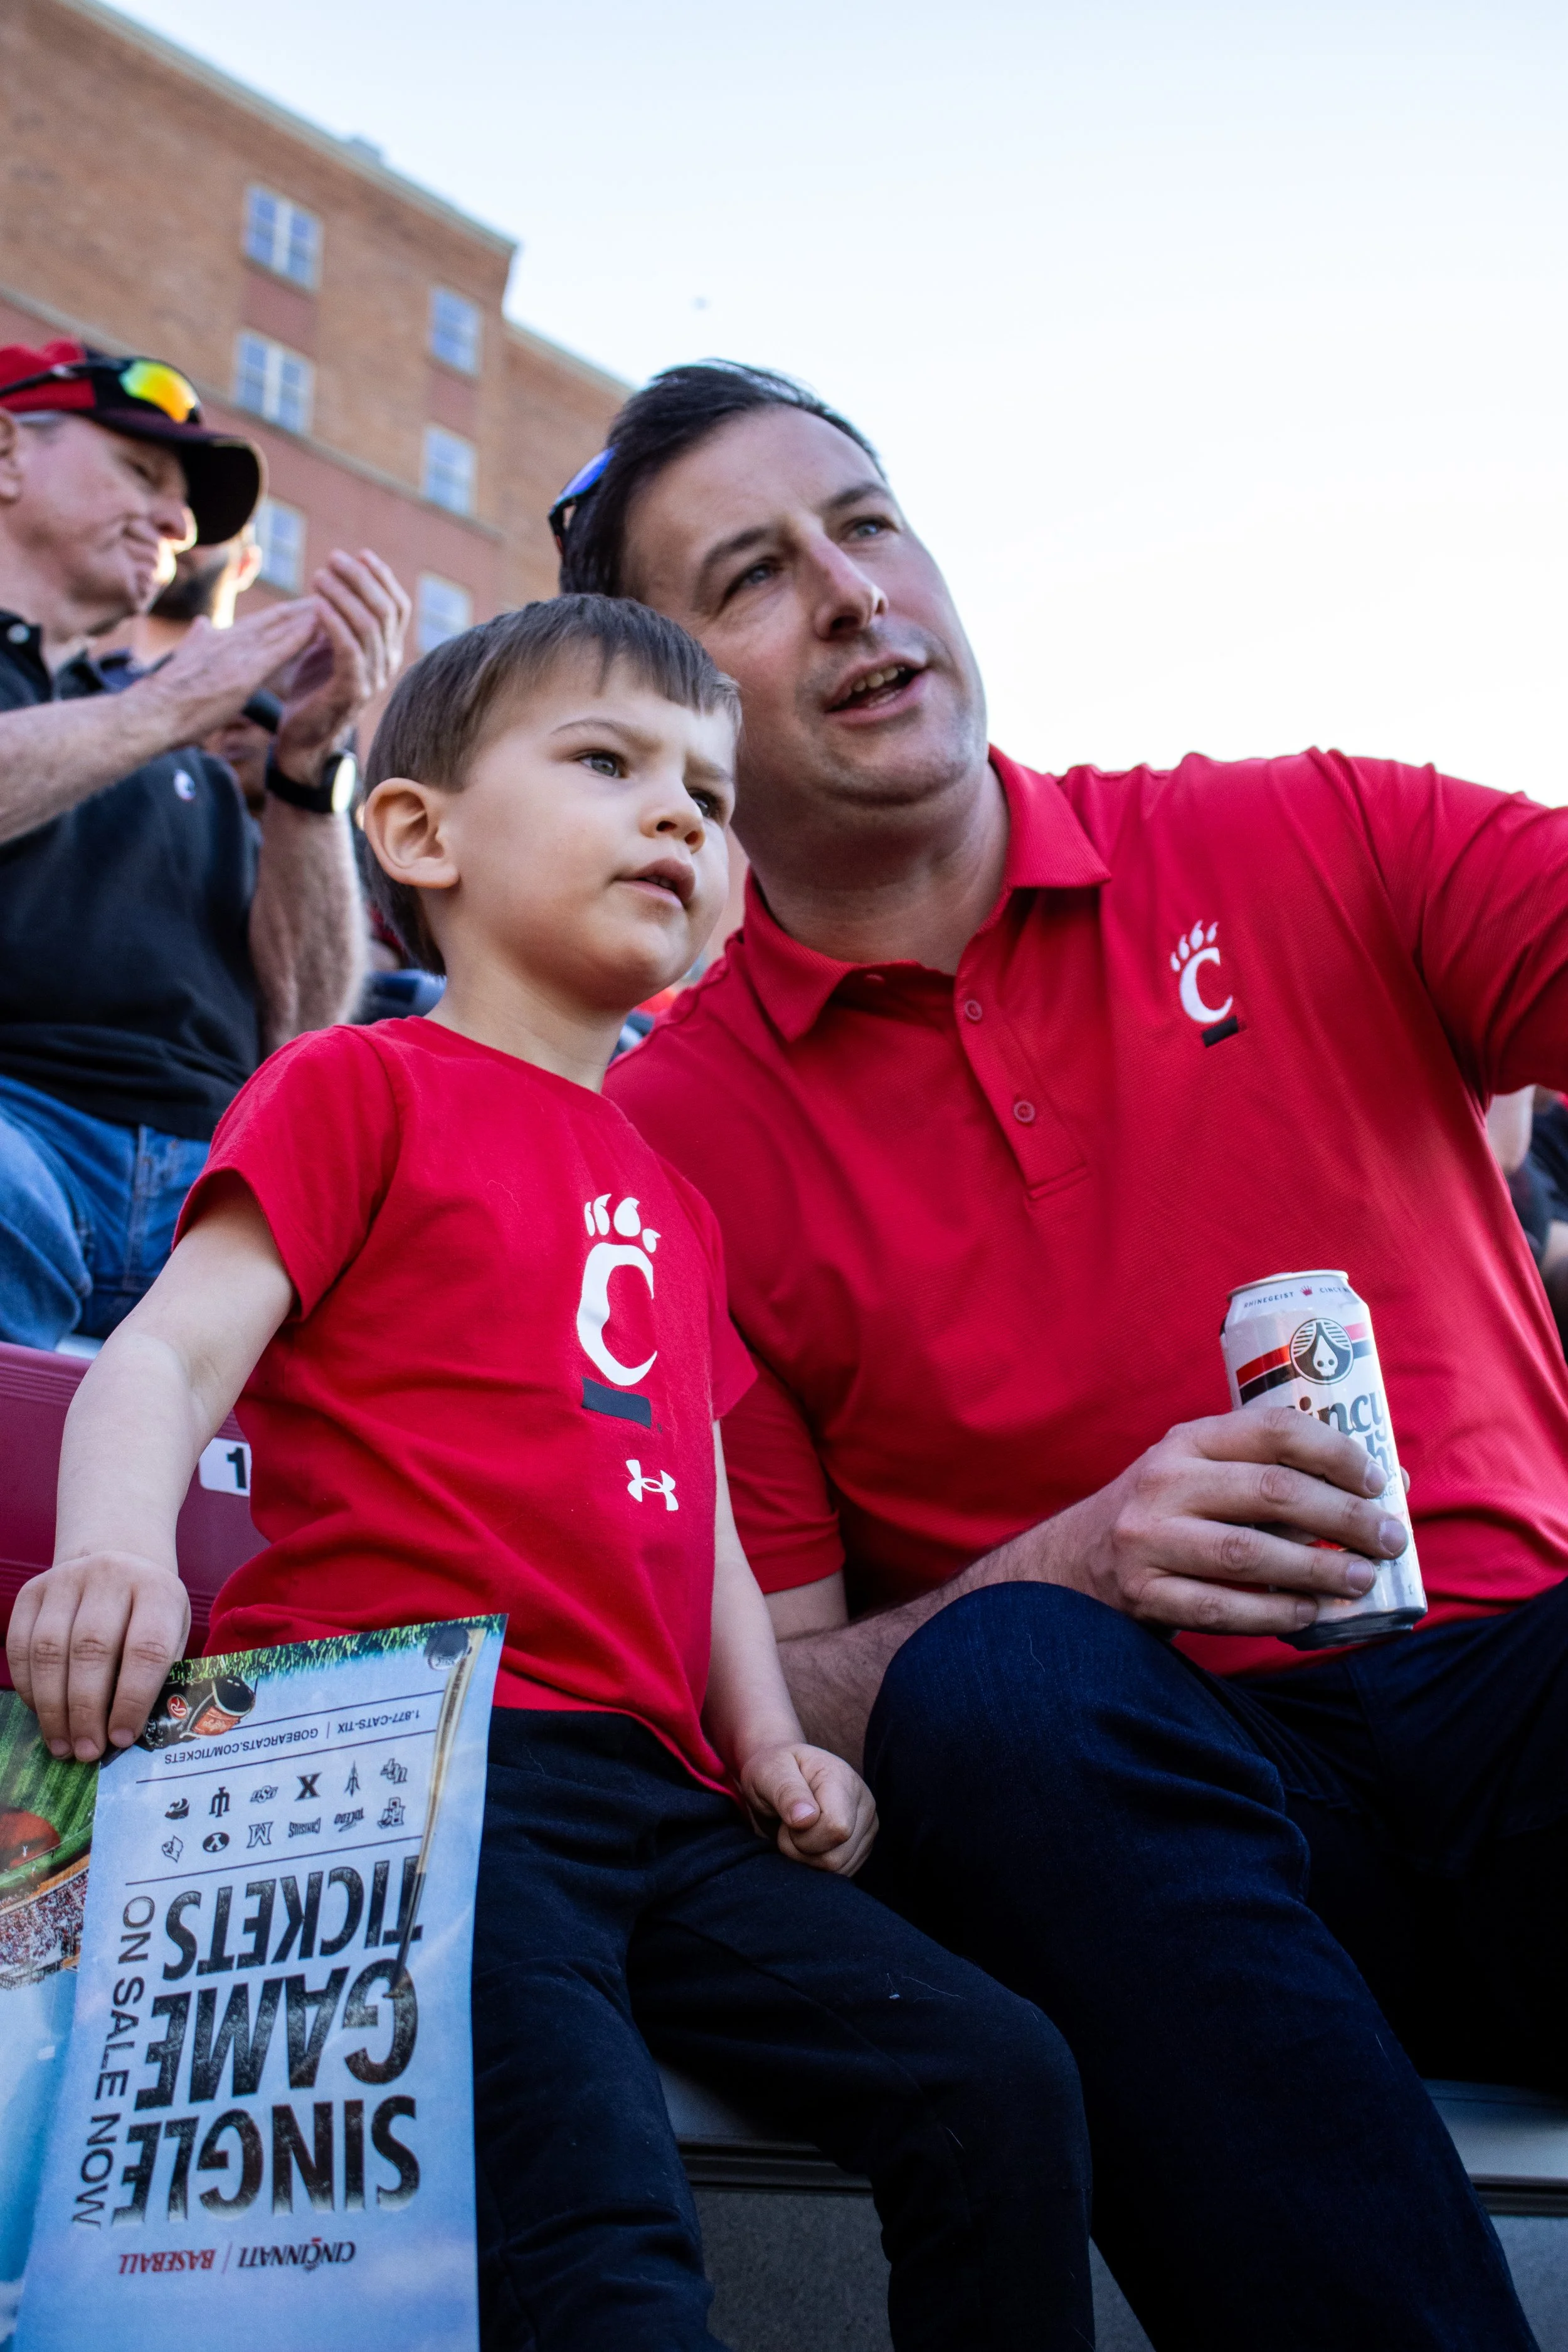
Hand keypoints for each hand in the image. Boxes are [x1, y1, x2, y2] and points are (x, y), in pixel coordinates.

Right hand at [6, 1552, 188, 1760]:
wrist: (119, 1559)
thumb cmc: (150, 1612)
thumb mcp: (171, 1634)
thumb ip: (158, 1675)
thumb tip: (128, 1734)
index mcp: (158, 1590)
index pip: (146, 1649)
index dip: (132, 1699)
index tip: (121, 1738)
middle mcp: (112, 1576)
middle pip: (91, 1650)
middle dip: (86, 1710)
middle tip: (87, 1750)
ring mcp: (67, 1579)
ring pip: (49, 1649)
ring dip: (53, 1707)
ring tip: (63, 1744)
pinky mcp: (33, 1591)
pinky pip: (20, 1645)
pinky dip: (28, 1686)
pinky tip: (42, 1714)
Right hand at [143, 601, 322, 744]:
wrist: (151, 715)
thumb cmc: (167, 698)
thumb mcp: (186, 660)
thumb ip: (198, 640)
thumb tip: (202, 624)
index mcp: (222, 641)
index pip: (264, 622)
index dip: (291, 612)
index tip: (314, 603)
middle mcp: (233, 641)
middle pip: (279, 618)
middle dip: (309, 607)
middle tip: (338, 594)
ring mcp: (238, 655)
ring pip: (283, 627)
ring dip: (312, 614)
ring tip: (340, 603)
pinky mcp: (242, 673)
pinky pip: (279, 650)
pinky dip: (300, 637)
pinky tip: (322, 628)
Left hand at [271, 551, 409, 786]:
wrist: (302, 737)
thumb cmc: (312, 687)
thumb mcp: (328, 644)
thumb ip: (340, 617)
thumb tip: (341, 576)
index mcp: (387, 650)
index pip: (397, 606)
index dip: (381, 577)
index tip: (358, 554)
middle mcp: (388, 663)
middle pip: (385, 610)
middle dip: (360, 578)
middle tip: (333, 559)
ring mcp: (373, 679)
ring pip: (368, 626)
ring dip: (343, 595)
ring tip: (318, 576)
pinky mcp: (351, 691)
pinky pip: (349, 650)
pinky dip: (334, 623)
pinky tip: (316, 604)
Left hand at [737, 1741, 877, 1874]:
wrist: (781, 1777)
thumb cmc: (773, 1772)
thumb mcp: (769, 1772)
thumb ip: (786, 1792)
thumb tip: (805, 1819)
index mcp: (842, 1779)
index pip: (835, 1828)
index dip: (802, 1837)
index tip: (787, 1819)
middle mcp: (864, 1803)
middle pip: (836, 1856)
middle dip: (800, 1850)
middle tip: (787, 1827)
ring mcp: (867, 1826)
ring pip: (839, 1869)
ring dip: (806, 1860)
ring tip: (797, 1833)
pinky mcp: (863, 1846)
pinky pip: (842, 1874)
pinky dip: (817, 1866)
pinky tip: (809, 1843)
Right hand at [1019, 1407, 1409, 1639]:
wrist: (1074, 1566)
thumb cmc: (1165, 1517)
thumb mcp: (1204, 1476)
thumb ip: (1279, 1474)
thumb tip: (1396, 1478)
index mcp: (1187, 1442)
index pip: (1273, 1429)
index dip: (1335, 1452)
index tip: (1377, 1481)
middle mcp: (1164, 1482)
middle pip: (1272, 1492)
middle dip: (1343, 1517)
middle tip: (1389, 1538)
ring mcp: (1148, 1540)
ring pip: (1249, 1555)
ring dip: (1318, 1569)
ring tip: (1361, 1579)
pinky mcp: (1143, 1594)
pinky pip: (1221, 1609)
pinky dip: (1274, 1614)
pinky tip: (1310, 1613)